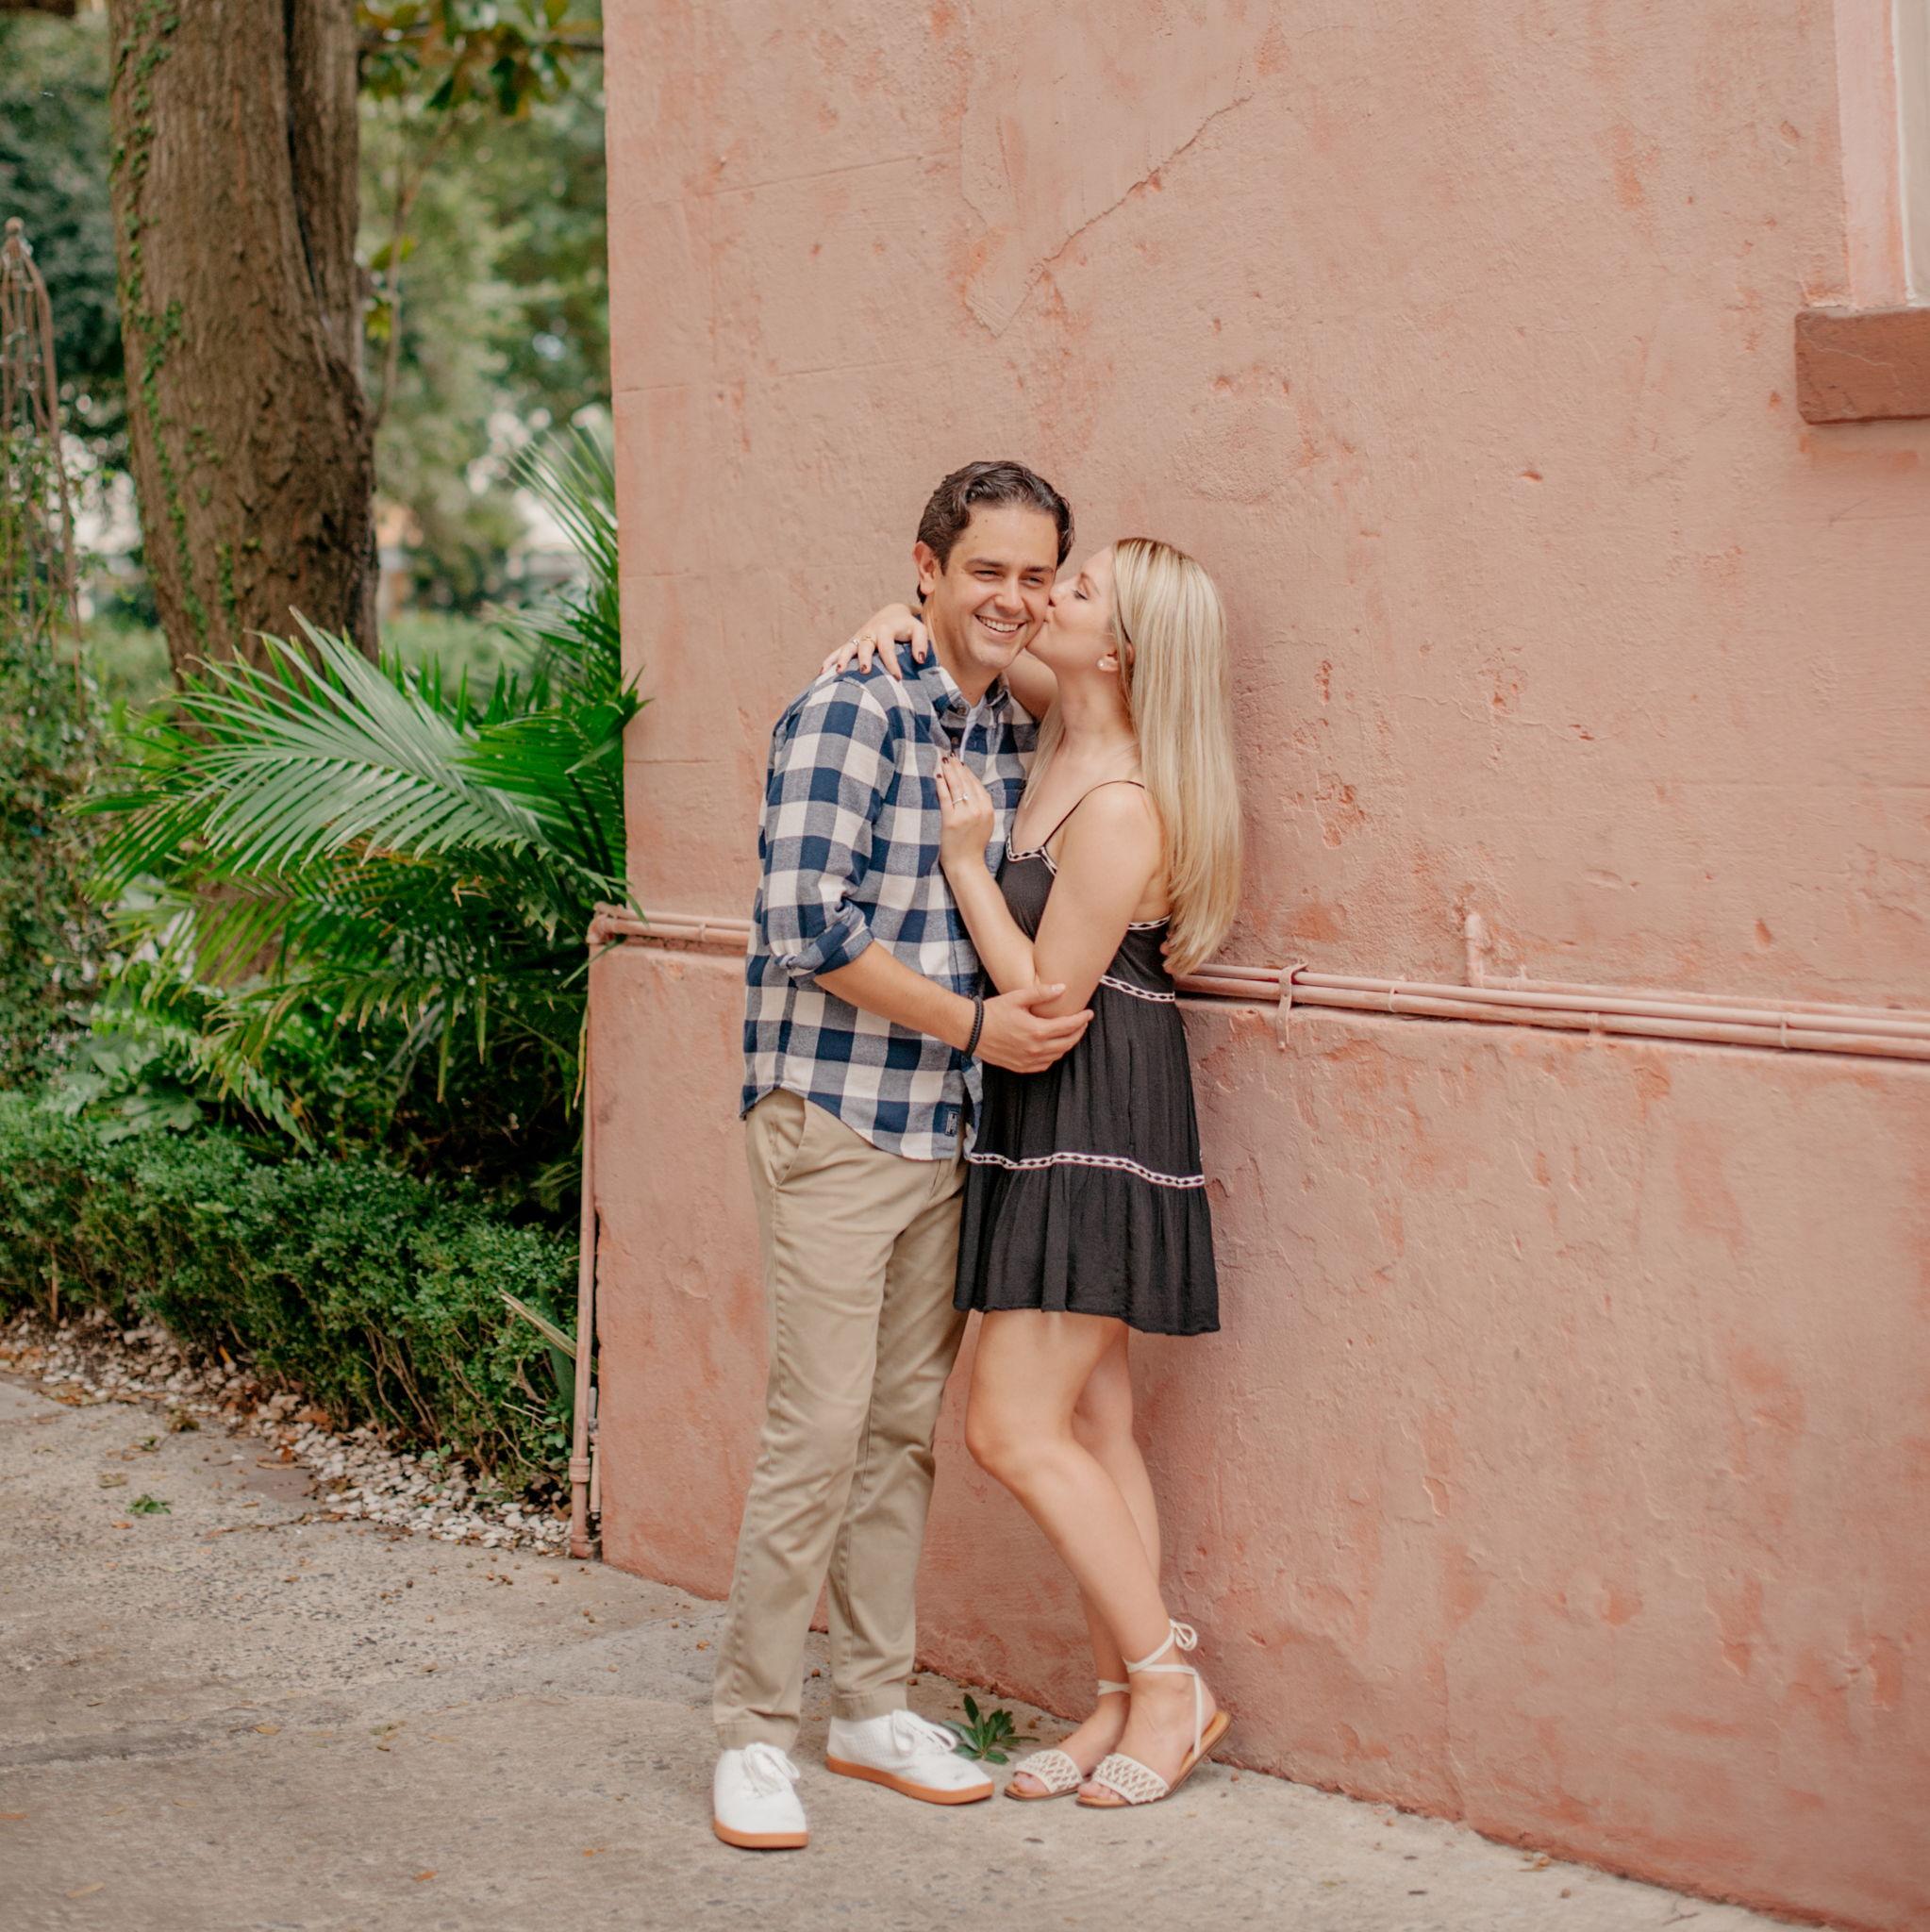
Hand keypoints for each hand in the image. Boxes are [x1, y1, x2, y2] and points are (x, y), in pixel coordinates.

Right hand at [819, 603, 930, 679]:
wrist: (892, 614)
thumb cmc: (907, 626)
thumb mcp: (918, 630)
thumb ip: (922, 643)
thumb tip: (920, 660)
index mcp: (885, 630)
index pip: (887, 647)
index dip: (892, 663)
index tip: (898, 678)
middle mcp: (869, 633)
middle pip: (865, 645)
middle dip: (864, 658)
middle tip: (865, 671)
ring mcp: (859, 638)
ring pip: (848, 648)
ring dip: (842, 659)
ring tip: (838, 672)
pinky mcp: (852, 643)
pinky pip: (838, 651)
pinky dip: (829, 660)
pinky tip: (822, 673)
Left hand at [936, 755, 995, 868]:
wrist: (966, 865)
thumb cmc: (972, 845)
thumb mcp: (984, 823)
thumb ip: (980, 806)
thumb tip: (970, 788)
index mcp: (988, 809)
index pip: (976, 785)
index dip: (967, 772)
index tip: (959, 762)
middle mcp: (978, 810)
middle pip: (967, 782)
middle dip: (957, 767)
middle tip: (949, 756)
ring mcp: (965, 815)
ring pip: (957, 787)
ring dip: (949, 772)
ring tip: (943, 761)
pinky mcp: (951, 820)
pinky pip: (945, 797)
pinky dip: (941, 785)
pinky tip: (937, 776)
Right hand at [974, 981, 1092, 1072]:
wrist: (970, 1030)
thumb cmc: (992, 1011)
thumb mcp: (1017, 997)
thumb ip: (1041, 993)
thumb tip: (1063, 988)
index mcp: (1037, 1031)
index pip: (1068, 1026)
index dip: (1082, 1019)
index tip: (1089, 1013)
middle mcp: (1035, 1049)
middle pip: (1067, 1042)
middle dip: (1079, 1032)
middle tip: (1083, 1022)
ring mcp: (1028, 1060)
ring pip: (1058, 1055)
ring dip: (1068, 1044)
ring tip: (1071, 1033)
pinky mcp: (1020, 1067)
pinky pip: (1045, 1064)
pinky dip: (1054, 1056)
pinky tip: (1054, 1047)